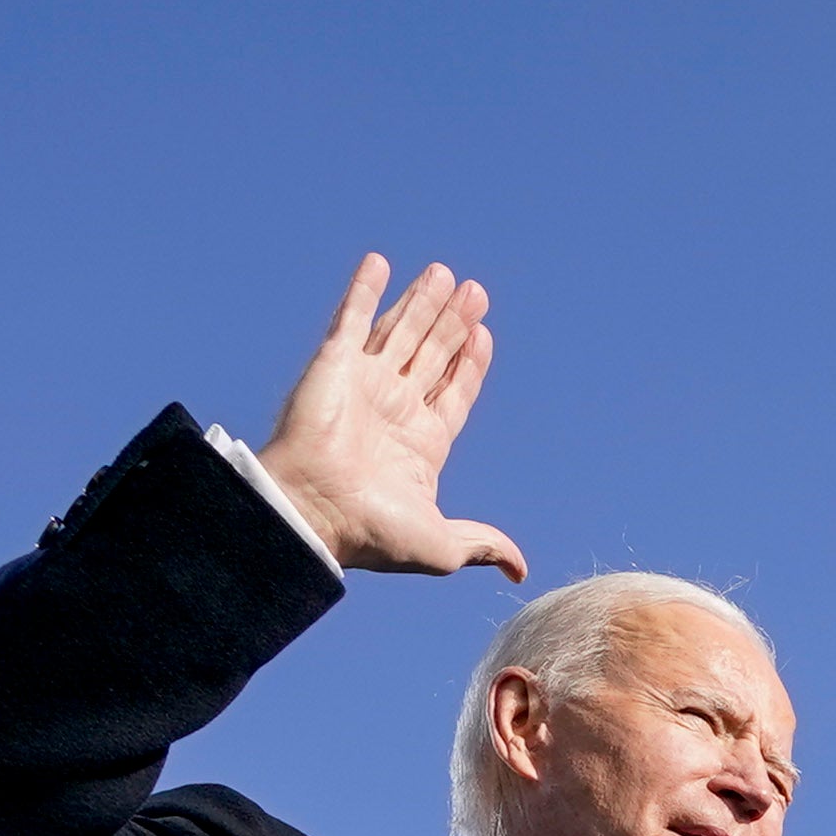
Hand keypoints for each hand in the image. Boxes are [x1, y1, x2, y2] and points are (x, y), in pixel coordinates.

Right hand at [248, 256, 527, 578]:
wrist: (316, 512)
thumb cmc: (371, 532)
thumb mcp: (442, 545)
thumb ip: (483, 544)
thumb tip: (520, 571)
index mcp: (422, 444)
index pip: (452, 391)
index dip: (469, 363)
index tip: (484, 334)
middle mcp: (394, 409)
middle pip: (432, 354)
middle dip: (454, 323)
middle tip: (476, 292)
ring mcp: (364, 384)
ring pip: (401, 331)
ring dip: (422, 302)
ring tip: (447, 274)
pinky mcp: (334, 364)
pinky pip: (352, 318)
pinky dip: (365, 289)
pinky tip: (380, 263)